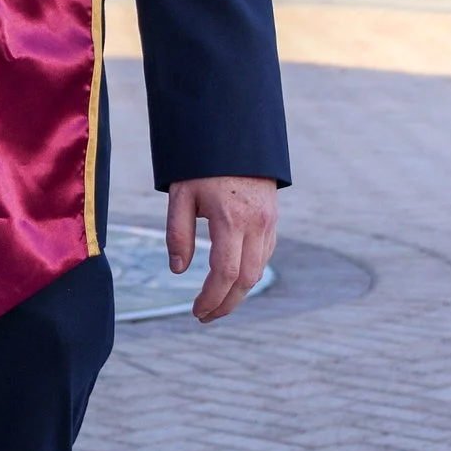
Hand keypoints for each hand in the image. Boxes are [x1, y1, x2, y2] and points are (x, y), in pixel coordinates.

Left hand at [165, 176, 279, 322]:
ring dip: (239, 292)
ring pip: (259, 269)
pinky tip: (232, 279)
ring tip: (216, 303)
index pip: (226, 273)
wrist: (236, 133)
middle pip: (247, 279)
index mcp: (231, 218)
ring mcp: (269, 221)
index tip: (196, 312)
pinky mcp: (273, 218)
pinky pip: (265, 254)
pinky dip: (249, 272)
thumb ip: (178, 233)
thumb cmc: (202, 164)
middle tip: (204, 316)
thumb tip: (179, 270)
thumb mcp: (181, 195)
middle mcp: (256, 223)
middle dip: (226, 303)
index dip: (212, 298)